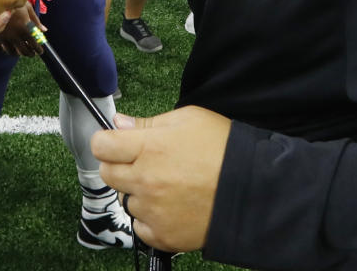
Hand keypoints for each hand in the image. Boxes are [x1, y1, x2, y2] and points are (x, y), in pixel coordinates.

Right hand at [0, 2, 45, 55]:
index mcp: (24, 28)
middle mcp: (14, 35)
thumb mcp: (28, 8)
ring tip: (20, 50)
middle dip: (30, 53)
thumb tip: (44, 30)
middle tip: (32, 52)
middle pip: (24, 51)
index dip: (38, 49)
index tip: (40, 51)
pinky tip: (6, 46)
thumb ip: (36, 21)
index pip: (34, 44)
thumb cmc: (14, 1)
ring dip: (17, 53)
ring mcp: (3, 37)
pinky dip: (3, 50)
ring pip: (11, 52)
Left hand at [91, 106, 230, 252]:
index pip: (101, 145)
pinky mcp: (163, 235)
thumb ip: (149, 122)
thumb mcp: (188, 119)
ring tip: (168, 186)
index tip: (115, 143)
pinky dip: (150, 219)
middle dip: (120, 166)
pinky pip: (140, 227)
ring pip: (127, 200)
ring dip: (139, 193)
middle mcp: (146, 180)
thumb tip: (120, 124)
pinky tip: (171, 207)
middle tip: (143, 164)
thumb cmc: (224, 150)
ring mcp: (153, 210)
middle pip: (107, 174)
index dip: (107, 142)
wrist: (255, 190)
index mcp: (149, 147)